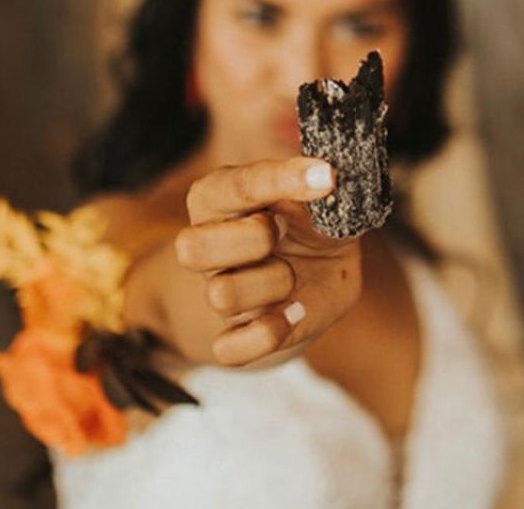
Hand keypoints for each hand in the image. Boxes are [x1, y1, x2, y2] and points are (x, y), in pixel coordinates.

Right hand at [177, 157, 362, 364]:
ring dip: (273, 283)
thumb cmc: (313, 223)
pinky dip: (266, 334)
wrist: (321, 270)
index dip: (281, 180)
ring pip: (221, 295)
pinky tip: (296, 312)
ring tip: (297, 274)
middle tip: (286, 230)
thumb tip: (330, 178)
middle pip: (193, 248)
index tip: (328, 176)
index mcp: (221, 199)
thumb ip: (321, 190)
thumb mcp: (321, 199)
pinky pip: (229, 348)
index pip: (234, 186)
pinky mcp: (236, 334)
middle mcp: (210, 245)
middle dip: (254, 238)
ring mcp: (220, 291)